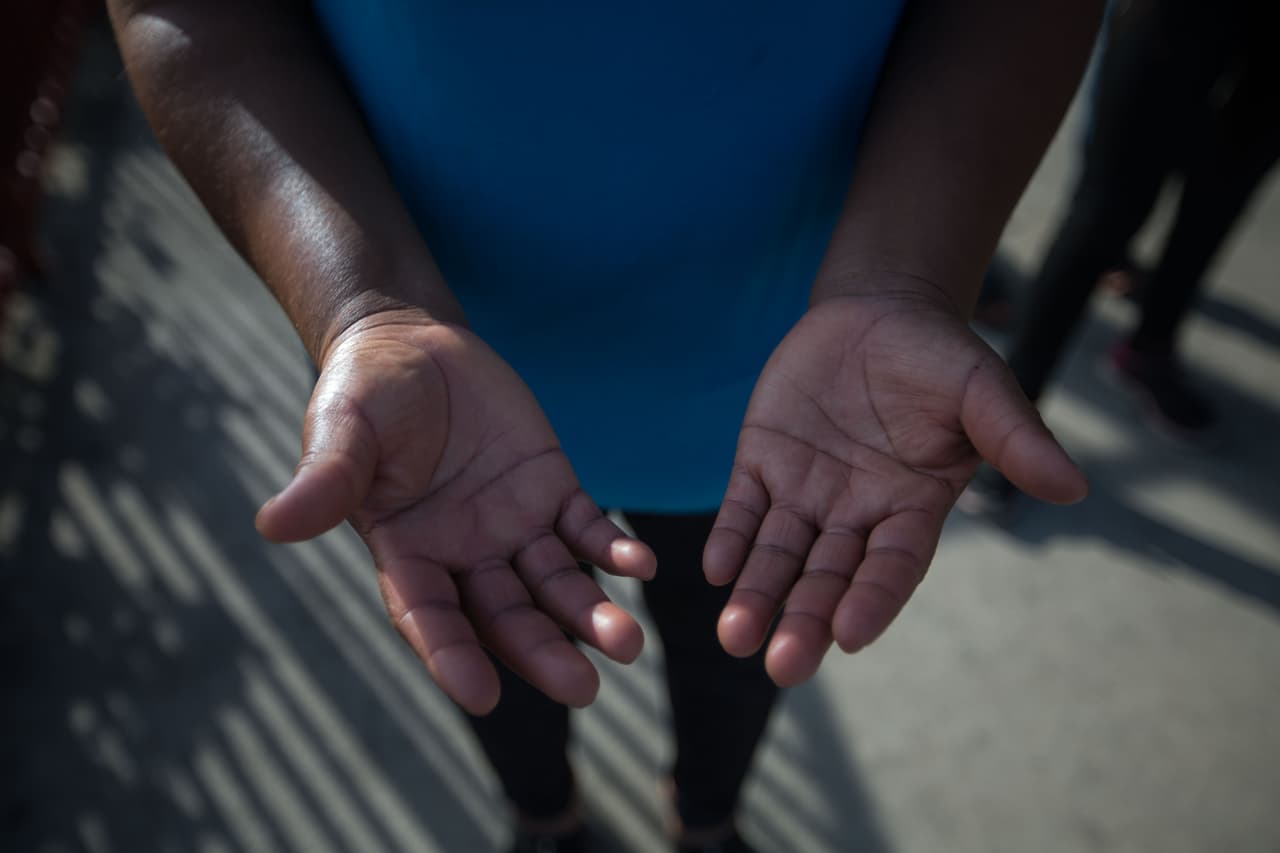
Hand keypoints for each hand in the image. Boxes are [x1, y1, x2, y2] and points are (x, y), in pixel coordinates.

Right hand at [256, 310, 655, 713]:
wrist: (413, 344)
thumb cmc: (365, 391)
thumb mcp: (343, 429)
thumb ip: (327, 479)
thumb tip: (273, 525)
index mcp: (406, 552)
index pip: (429, 616)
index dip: (451, 656)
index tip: (482, 697)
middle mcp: (462, 554)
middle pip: (505, 617)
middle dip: (543, 652)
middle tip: (585, 688)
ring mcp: (511, 526)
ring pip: (554, 585)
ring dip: (590, 614)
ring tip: (628, 642)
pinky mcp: (551, 490)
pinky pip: (587, 527)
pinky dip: (612, 549)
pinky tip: (641, 565)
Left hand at [705, 293, 1085, 685]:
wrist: (878, 311)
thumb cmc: (939, 358)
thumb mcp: (982, 390)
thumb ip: (1016, 438)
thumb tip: (1073, 487)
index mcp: (911, 508)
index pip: (891, 566)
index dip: (872, 599)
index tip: (850, 635)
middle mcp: (855, 513)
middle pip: (828, 576)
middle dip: (805, 619)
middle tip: (782, 667)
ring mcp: (806, 491)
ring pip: (779, 553)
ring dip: (757, 594)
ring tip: (735, 636)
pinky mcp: (763, 462)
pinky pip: (743, 507)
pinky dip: (731, 537)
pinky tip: (716, 568)